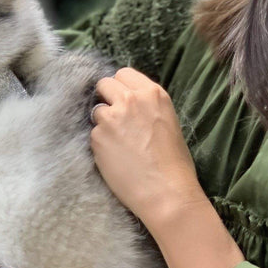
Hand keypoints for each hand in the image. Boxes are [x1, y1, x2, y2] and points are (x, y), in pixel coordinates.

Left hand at [90, 67, 202, 227]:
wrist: (167, 193)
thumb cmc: (174, 164)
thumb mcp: (168, 122)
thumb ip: (147, 108)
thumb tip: (129, 106)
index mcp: (153, 94)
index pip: (124, 74)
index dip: (120, 87)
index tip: (121, 100)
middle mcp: (131, 100)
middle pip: (105, 84)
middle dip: (106, 98)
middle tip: (114, 119)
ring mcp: (111, 118)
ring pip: (96, 110)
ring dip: (102, 123)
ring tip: (117, 144)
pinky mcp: (97, 137)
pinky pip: (93, 134)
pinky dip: (100, 144)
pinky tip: (114, 158)